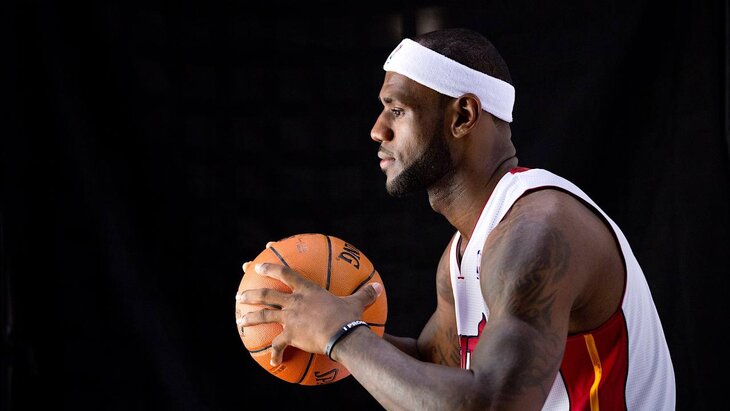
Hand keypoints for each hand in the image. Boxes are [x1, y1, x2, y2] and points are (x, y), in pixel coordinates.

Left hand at [236, 261, 382, 365]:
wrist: (341, 334)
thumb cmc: (348, 317)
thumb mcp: (356, 303)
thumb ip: (364, 294)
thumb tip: (378, 287)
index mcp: (308, 290)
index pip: (285, 274)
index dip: (270, 268)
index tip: (257, 266)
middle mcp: (294, 302)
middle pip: (267, 296)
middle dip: (251, 295)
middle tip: (240, 295)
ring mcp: (290, 319)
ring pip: (264, 317)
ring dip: (250, 318)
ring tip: (240, 321)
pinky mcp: (290, 335)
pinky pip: (277, 345)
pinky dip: (274, 353)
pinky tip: (273, 362)